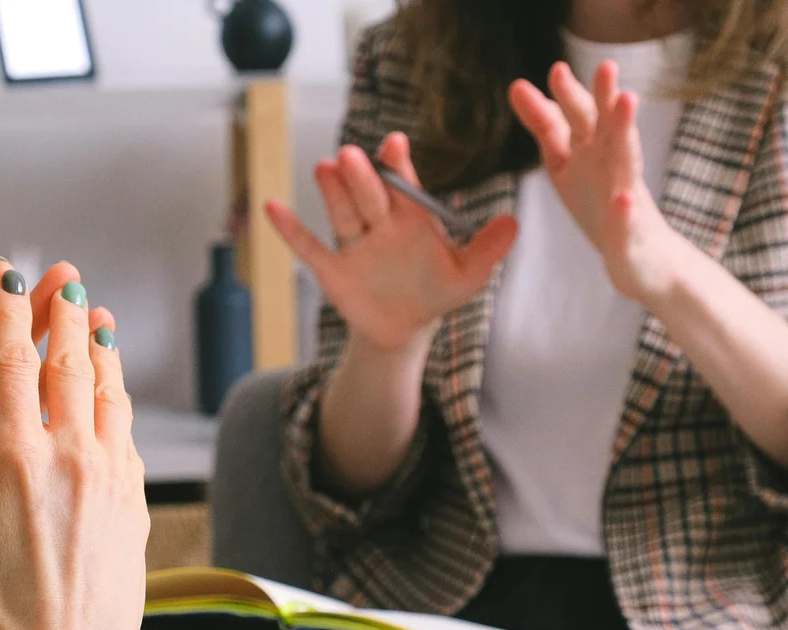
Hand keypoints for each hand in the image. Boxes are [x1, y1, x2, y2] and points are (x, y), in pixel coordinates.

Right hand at [0, 271, 147, 629]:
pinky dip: (119, 400)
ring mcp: (111, 476)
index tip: (10, 281)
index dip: (11, 315)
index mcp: (15, 460)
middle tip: (66, 285)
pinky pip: (127, 433)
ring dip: (101, 351)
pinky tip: (113, 393)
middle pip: (71, 366)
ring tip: (96, 322)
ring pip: (110, 394)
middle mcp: (71, 457)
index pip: (13, 365)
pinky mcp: (135, 500)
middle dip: (65, 318)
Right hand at [265, 133, 517, 352]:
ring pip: (342, 214)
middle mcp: (380, 223)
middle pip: (369, 196)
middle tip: (353, 156)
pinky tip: (272, 207)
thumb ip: (488, 248)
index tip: (394, 144)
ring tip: (324, 168)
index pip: (404, 186)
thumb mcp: (468, 274)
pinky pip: (309, 248)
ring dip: (332, 192)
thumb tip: (514, 223)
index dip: (398, 166)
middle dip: (362, 177)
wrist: (406, 327)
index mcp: (412, 218)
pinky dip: (290, 230)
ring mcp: (354, 244)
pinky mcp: (333, 269)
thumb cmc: (436, 292)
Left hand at [509, 61, 692, 304]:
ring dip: (626, 132)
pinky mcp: (631, 233)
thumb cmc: (602, 204)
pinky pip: (627, 222)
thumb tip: (518, 86)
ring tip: (628, 102)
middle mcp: (610, 165)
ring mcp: (624, 196)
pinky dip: (625, 212)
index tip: (549, 74)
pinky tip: (623, 201)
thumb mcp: (566, 162)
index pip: (574, 120)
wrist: (642, 259)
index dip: (562, 99)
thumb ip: (547, 126)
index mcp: (590, 151)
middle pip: (605, 127)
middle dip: (603, 98)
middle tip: (605, 66)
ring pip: (627, 160)